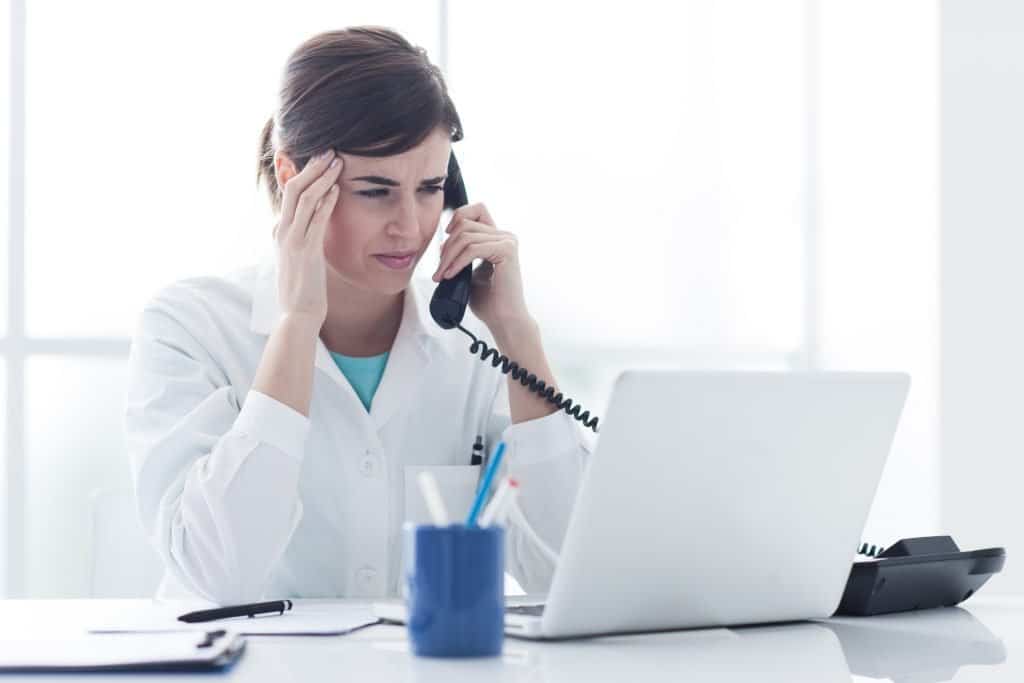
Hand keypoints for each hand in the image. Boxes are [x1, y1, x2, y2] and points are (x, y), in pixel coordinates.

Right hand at [272, 149, 343, 326]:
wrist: (298, 314)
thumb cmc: (304, 288)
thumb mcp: (301, 257)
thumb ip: (305, 237)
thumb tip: (315, 222)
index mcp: (280, 231)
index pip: (288, 193)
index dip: (302, 172)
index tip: (319, 158)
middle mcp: (282, 231)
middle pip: (293, 188)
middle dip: (312, 167)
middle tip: (329, 150)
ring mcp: (292, 240)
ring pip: (303, 199)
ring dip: (321, 177)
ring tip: (337, 162)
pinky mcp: (305, 251)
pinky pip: (315, 220)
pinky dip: (326, 201)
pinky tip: (337, 188)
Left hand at [432, 203, 529, 331]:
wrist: (504, 320)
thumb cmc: (488, 301)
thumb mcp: (469, 272)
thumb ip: (461, 254)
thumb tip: (441, 244)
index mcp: (498, 238)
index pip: (477, 210)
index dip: (457, 217)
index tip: (445, 241)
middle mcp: (505, 236)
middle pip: (465, 225)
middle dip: (446, 248)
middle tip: (438, 271)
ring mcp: (507, 242)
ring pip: (466, 236)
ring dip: (448, 257)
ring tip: (441, 276)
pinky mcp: (507, 251)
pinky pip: (473, 249)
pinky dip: (457, 262)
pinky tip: (450, 275)